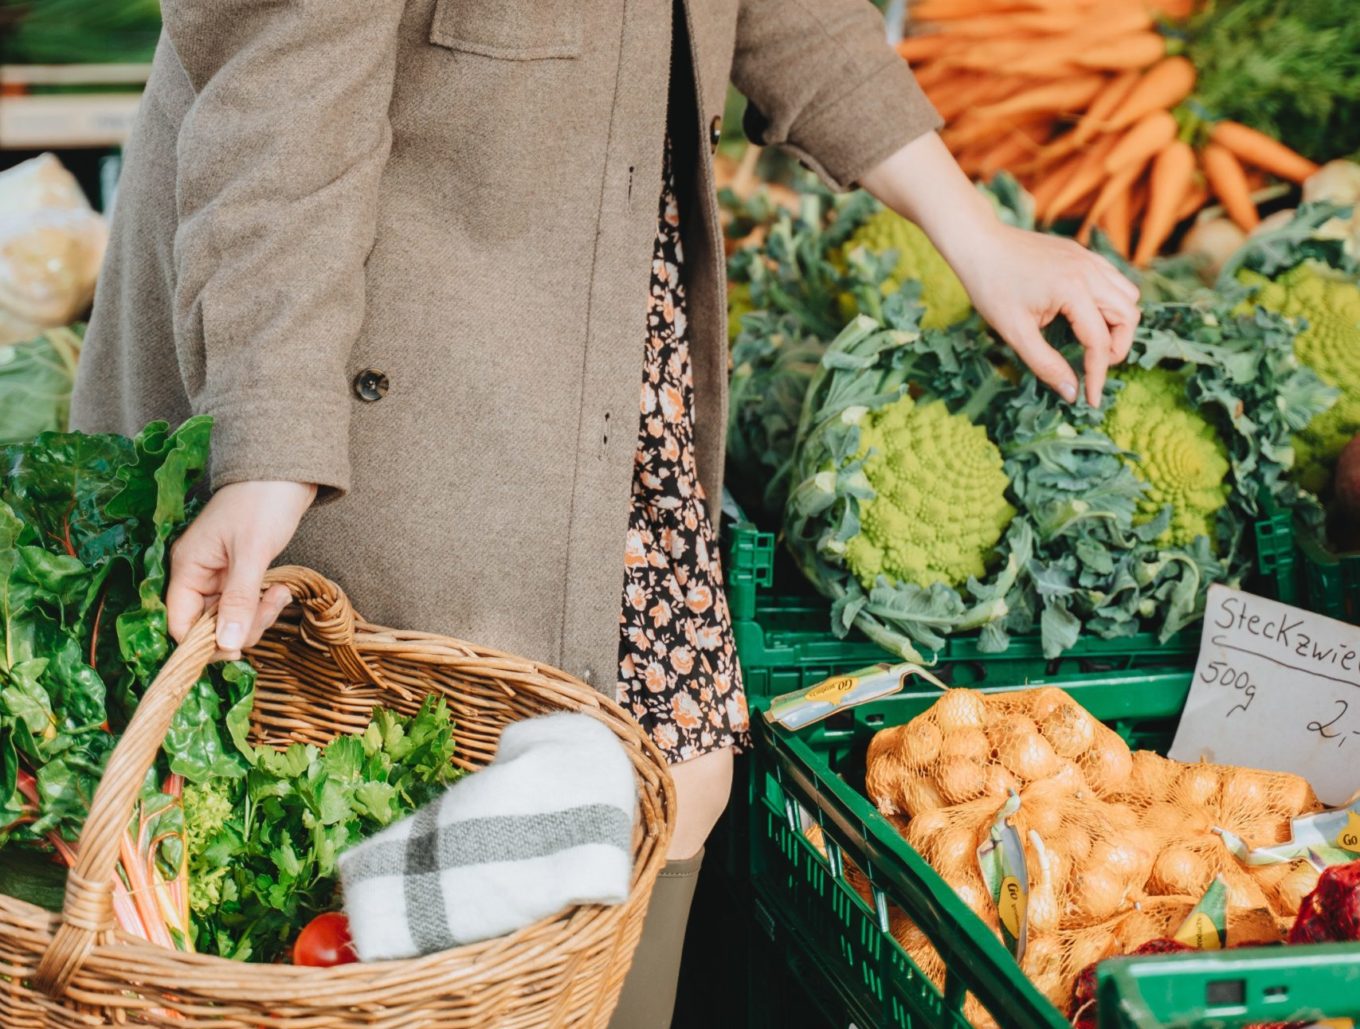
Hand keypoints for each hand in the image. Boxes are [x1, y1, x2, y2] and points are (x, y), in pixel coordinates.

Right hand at [166, 480, 316, 657]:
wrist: (288, 471)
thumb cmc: (263, 502)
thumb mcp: (252, 553)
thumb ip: (239, 600)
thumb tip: (228, 646)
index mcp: (187, 567)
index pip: (179, 624)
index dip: (205, 644)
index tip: (237, 650)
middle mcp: (197, 573)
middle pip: (207, 625)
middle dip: (242, 626)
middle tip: (271, 607)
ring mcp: (218, 574)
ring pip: (230, 618)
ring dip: (257, 615)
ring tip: (281, 594)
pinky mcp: (239, 573)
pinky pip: (245, 603)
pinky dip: (264, 603)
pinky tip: (282, 590)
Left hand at [951, 223, 1140, 406]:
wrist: (979, 244)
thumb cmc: (991, 287)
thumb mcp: (1014, 332)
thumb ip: (1046, 364)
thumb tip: (1071, 392)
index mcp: (1073, 290)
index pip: (1100, 342)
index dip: (1097, 375)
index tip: (1090, 399)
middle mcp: (1089, 271)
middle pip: (1128, 316)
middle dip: (1116, 348)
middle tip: (1092, 367)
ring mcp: (1089, 259)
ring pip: (1127, 295)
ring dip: (1118, 323)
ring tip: (1092, 342)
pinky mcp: (1083, 254)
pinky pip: (1114, 280)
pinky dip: (1111, 302)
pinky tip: (1086, 316)